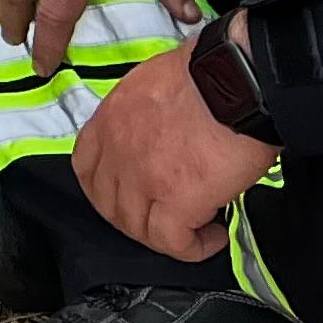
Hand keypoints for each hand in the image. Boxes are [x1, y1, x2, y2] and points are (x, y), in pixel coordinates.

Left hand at [75, 36, 275, 260]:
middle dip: (135, 219)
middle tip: (167, 219)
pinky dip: (193, 248)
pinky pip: (173, 242)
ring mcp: (143, 177)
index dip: (106, 188)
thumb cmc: (207, 74)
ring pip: (138, 229)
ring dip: (165, 236)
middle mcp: (118, 150)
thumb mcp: (153, 83)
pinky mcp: (178, 200)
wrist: (236, 80)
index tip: (132, 194)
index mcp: (110, 118)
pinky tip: (213, 236)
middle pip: (108, 205)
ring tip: (196, 229)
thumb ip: (144, 114)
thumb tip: (164, 133)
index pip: (86, 166)